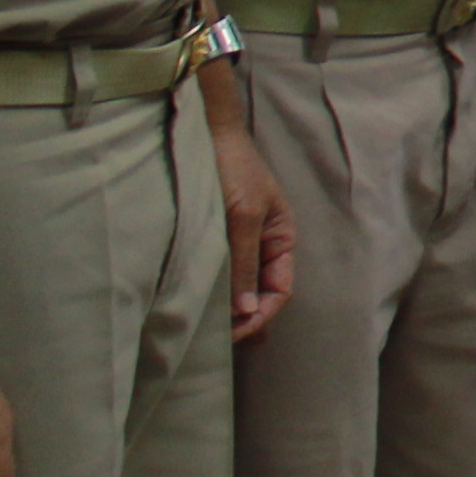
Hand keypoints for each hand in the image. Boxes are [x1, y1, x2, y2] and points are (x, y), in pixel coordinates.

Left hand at [209, 120, 297, 347]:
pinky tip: (194, 305)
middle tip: (216, 343)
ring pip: (236, 289)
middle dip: (244, 321)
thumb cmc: (233, 168)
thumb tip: (246, 313)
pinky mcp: (212, 240)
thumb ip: (244, 263)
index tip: (235, 333)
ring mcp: (236, 244)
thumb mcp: (243, 215)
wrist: (202, 133)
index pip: (280, 291)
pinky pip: (215, 275)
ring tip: (205, 332)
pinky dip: (209, 293)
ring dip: (225, 310)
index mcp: (281, 239)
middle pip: (259, 295)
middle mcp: (261, 246)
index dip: (262, 316)